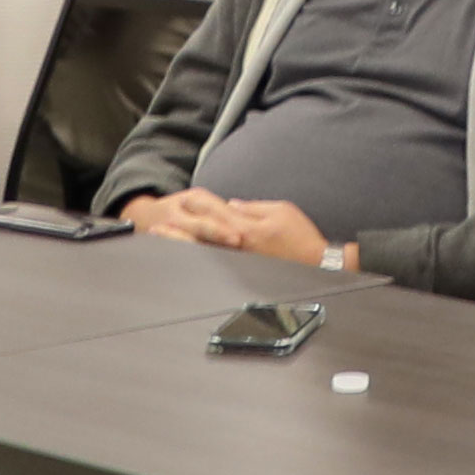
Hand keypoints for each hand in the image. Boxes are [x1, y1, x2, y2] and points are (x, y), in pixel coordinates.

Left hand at [130, 189, 333, 261]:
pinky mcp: (243, 274)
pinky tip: (188, 261)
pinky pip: (215, 267)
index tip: (181, 200)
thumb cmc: (302, 239)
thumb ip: (254, 207)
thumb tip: (233, 206)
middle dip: (179, 228)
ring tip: (163, 242)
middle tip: (156, 227)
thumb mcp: (281, 211)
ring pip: (204, 252)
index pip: (214, 210)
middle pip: (202, 234)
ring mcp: (238, 262)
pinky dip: (199, 262)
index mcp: (245, 226)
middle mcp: (237, 245)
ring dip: (182, 245)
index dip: (196, 204)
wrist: (319, 267)